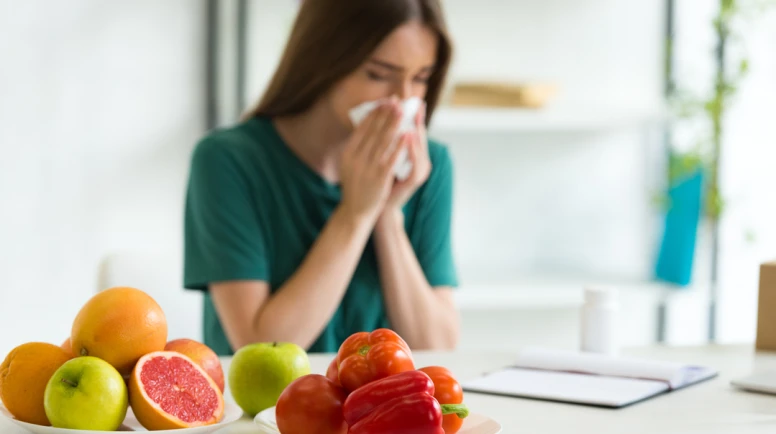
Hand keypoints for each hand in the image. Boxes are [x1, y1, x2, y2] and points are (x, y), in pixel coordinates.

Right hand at [339, 98, 407, 225]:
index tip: (384, 102)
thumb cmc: (355, 186)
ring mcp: (368, 167)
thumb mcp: (349, 165)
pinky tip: (407, 134)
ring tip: (402, 111)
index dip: (374, 113)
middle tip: (396, 101)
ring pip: (384, 140)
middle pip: (374, 131)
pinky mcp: (379, 177)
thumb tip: (365, 126)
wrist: (355, 211)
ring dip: (394, 123)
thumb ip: (356, 148)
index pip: (362, 128)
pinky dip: (400, 145)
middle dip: (386, 114)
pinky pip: (392, 157)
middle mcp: (356, 157)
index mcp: (348, 152)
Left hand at [381, 102, 431, 215]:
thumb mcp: (383, 158)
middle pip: (419, 135)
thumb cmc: (381, 181)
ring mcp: (419, 170)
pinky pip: (416, 161)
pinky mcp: (415, 179)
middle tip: (413, 101)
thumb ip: (386, 142)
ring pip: (420, 146)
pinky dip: (412, 148)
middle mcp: (420, 160)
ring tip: (411, 113)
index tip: (406, 99)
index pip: (413, 130)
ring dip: (416, 129)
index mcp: (412, 155)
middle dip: (415, 118)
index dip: (410, 115)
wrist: (380, 207)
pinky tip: (408, 135)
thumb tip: (379, 119)